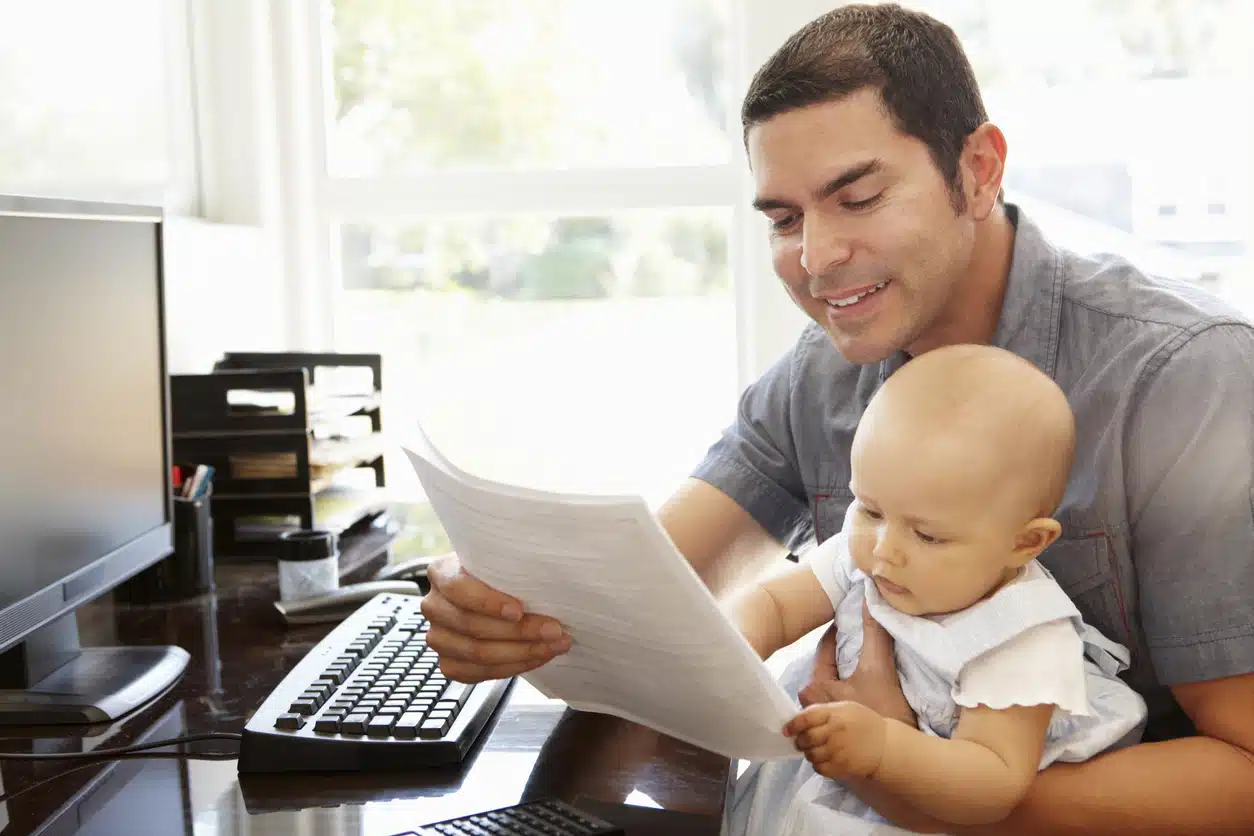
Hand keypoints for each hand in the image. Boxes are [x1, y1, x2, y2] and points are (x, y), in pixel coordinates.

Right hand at [421, 553, 571, 682]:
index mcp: (441, 573)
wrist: (490, 596)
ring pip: (478, 653)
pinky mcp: (449, 664)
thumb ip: (510, 565)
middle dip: (520, 631)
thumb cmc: (498, 576)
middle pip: (472, 625)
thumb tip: (549, 573)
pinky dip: (513, 667)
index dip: (489, 602)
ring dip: (522, 652)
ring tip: (553, 645)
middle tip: (553, 629)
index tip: (519, 610)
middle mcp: (434, 606)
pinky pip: (480, 672)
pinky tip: (536, 657)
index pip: (459, 589)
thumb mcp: (500, 560)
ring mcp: (438, 638)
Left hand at [785, 700, 886, 779]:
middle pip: (806, 739)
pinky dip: (817, 765)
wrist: (885, 745)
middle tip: (801, 741)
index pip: (806, 719)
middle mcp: (835, 732)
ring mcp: (838, 751)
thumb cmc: (862, 722)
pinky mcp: (841, 767)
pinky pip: (819, 769)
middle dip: (799, 741)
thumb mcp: (845, 708)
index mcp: (835, 714)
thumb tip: (798, 719)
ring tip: (815, 749)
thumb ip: (822, 712)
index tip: (787, 730)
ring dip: (808, 753)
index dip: (793, 725)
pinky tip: (824, 759)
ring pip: (811, 755)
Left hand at [799, 602, 915, 728]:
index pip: (824, 651)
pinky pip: (830, 713)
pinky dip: (840, 703)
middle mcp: (808, 708)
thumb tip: (870, 597)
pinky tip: (854, 696)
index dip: (836, 634)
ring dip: (839, 681)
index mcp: (814, 689)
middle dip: (837, 657)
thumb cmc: (884, 714)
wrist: (893, 756)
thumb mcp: (879, 669)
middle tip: (850, 640)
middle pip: (824, 671)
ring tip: (854, 667)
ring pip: (827, 692)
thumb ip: (874, 632)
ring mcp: (815, 727)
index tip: (845, 621)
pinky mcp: (826, 740)